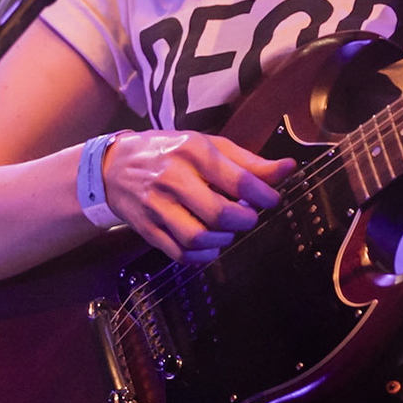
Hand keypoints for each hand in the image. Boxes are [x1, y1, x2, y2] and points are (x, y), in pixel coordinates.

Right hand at [102, 131, 293, 263]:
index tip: (272, 200)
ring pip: (199, 238)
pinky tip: (210, 245)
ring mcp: (157, 206)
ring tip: (228, 230)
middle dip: (244, 221)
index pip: (239, 179)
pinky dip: (203, 256)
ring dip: (224, 240)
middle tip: (248, 217)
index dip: (264, 195)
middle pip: (220, 213)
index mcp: (193, 152)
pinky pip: (181, 254)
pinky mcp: (147, 229)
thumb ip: (249, 162)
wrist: (113, 167)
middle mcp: (173, 178)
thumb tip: (288, 169)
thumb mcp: (208, 145)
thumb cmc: (170, 152)